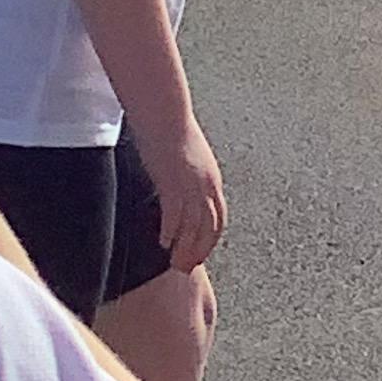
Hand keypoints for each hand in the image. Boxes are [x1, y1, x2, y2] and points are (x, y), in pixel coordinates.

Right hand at [146, 122, 226, 272]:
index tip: (199, 255)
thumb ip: (189, 178)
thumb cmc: (172, 133)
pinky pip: (175, 214)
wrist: (166, 113)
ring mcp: (191, 185)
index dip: (209, 240)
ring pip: (193, 226)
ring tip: (175, 263)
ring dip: (185, 248)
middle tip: (186, 267)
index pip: (218, 219)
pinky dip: (171, 231)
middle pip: (209, 228)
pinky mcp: (173, 181)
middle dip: (199, 250)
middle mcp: (207, 185)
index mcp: (213, 181)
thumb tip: (182, 192)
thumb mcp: (189, 160)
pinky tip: (163, 243)